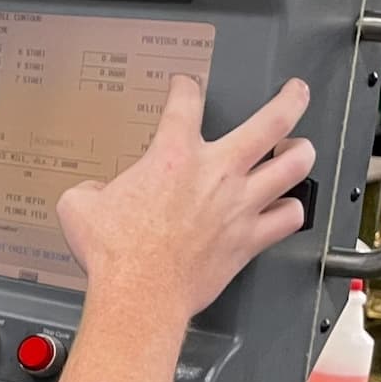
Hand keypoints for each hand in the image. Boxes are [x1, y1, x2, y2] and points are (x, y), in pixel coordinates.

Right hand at [59, 74, 315, 329]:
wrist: (138, 295)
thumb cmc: (115, 254)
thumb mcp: (79, 206)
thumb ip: (92, 188)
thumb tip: (96, 192)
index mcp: (173, 156)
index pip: (186, 104)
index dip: (185, 87)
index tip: (185, 86)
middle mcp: (216, 172)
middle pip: (273, 120)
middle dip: (291, 99)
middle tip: (295, 91)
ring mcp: (240, 205)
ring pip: (295, 165)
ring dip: (300, 152)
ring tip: (297, 148)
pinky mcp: (249, 238)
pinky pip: (289, 217)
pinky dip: (291, 209)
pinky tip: (285, 207)